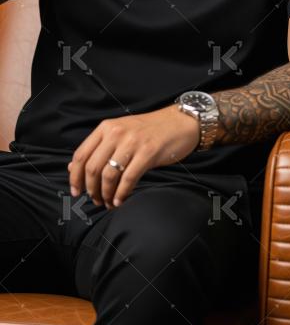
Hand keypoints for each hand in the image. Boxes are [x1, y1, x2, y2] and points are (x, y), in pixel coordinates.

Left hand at [67, 106, 200, 208]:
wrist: (180, 122)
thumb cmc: (150, 130)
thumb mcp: (121, 133)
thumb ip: (98, 148)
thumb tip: (74, 168)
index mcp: (106, 127)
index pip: (81, 154)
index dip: (75, 177)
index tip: (76, 191)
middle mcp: (116, 132)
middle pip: (93, 168)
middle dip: (91, 189)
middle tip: (96, 199)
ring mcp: (133, 142)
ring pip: (109, 175)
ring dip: (106, 194)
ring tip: (109, 202)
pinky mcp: (148, 153)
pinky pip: (128, 179)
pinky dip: (121, 194)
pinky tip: (121, 200)